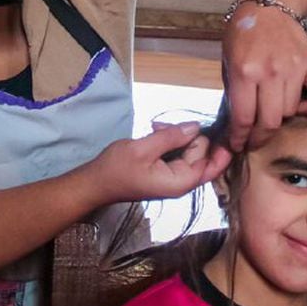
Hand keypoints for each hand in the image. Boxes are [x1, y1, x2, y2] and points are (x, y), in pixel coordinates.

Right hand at [86, 123, 229, 203]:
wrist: (96, 183)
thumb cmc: (116, 168)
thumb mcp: (143, 148)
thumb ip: (172, 137)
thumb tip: (197, 127)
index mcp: (181, 181)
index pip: (209, 158)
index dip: (205, 139)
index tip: (196, 122)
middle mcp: (184, 182)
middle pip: (204, 154)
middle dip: (188, 136)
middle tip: (162, 127)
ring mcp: (177, 177)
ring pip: (192, 150)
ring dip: (177, 136)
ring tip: (155, 128)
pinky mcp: (170, 171)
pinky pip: (181, 153)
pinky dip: (172, 141)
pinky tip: (156, 132)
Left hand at [222, 8, 306, 151]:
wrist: (267, 7)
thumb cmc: (242, 35)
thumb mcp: (228, 63)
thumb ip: (234, 93)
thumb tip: (236, 127)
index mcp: (245, 71)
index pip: (243, 118)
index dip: (239, 138)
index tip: (237, 145)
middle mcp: (271, 72)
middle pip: (270, 122)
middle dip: (259, 138)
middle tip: (253, 141)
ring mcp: (295, 68)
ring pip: (290, 112)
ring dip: (279, 118)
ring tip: (270, 110)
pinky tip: (298, 104)